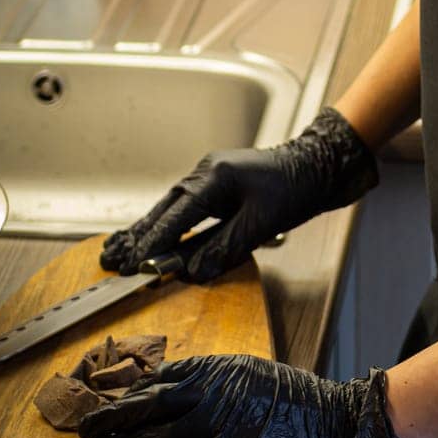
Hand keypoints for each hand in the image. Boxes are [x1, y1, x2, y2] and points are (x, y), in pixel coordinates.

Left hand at [78, 353, 413, 437]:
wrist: (331, 424)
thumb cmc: (291, 398)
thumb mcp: (247, 370)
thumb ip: (208, 375)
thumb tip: (165, 381)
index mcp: (216, 367)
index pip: (159, 380)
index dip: (128, 393)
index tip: (105, 400)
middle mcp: (212, 390)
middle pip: (149, 404)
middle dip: (112, 416)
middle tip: (85, 426)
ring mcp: (218, 423)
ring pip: (157, 433)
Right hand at [100, 106, 378, 282]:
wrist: (320, 165)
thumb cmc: (295, 188)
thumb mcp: (260, 225)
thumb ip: (223, 249)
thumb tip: (192, 272)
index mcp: (214, 177)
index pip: (176, 216)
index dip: (154, 243)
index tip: (136, 264)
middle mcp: (206, 172)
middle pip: (165, 208)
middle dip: (141, 236)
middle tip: (117, 262)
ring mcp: (211, 175)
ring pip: (172, 206)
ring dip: (151, 230)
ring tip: (125, 252)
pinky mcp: (218, 183)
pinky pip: (185, 206)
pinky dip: (169, 223)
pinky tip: (158, 237)